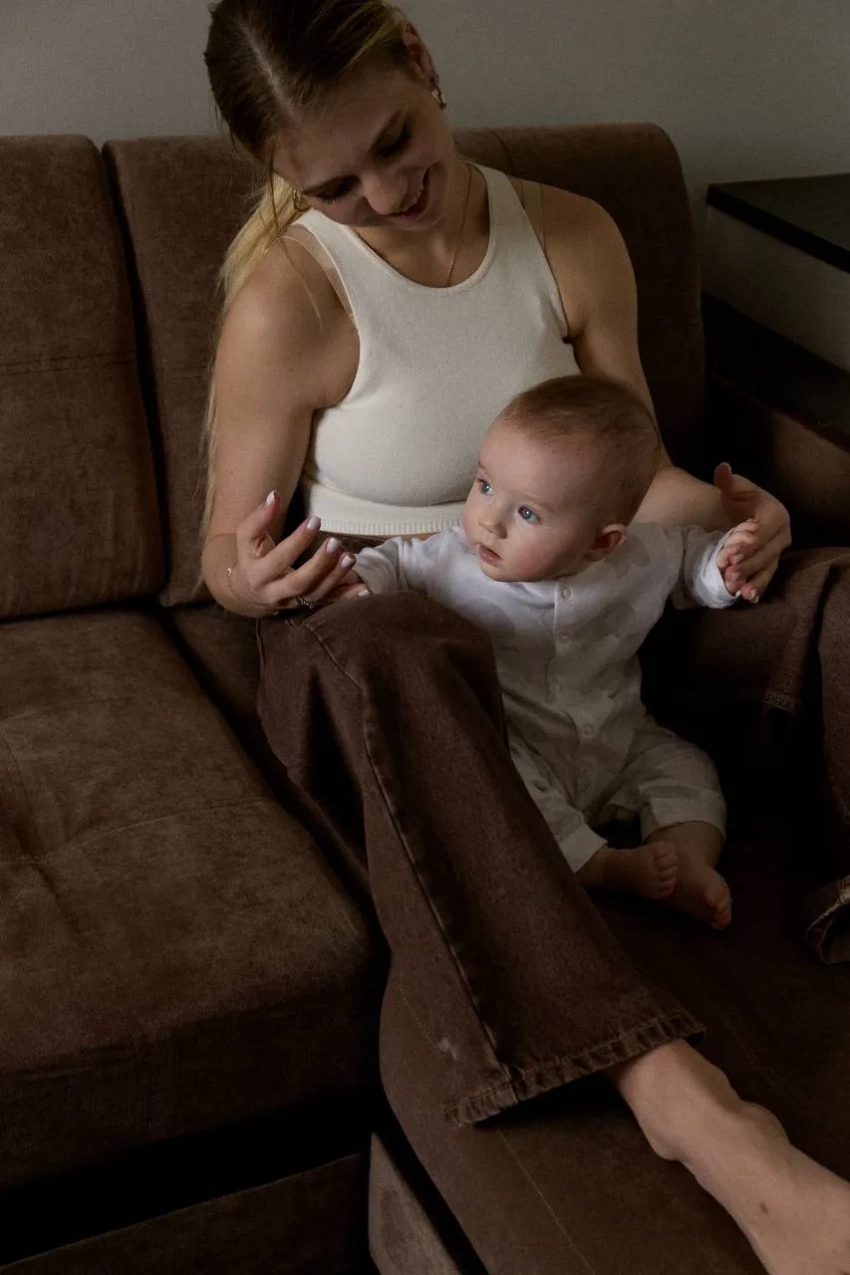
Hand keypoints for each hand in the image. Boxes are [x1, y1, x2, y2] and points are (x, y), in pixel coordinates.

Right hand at [227, 491, 366, 613]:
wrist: (247, 594)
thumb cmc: (250, 558)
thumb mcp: (246, 540)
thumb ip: (258, 518)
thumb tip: (274, 494)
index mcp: (257, 575)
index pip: (279, 558)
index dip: (297, 541)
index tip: (316, 519)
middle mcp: (275, 593)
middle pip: (299, 582)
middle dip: (319, 564)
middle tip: (336, 541)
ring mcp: (293, 603)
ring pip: (316, 594)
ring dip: (336, 577)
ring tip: (351, 557)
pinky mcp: (307, 607)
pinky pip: (329, 604)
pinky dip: (347, 598)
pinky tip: (365, 590)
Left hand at [712, 463, 791, 602]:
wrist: (748, 512)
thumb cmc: (741, 499)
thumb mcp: (734, 488)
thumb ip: (728, 481)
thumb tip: (722, 468)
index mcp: (776, 514)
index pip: (763, 531)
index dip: (747, 543)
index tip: (729, 552)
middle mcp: (782, 535)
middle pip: (765, 553)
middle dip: (746, 564)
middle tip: (727, 572)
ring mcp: (777, 552)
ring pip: (767, 568)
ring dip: (752, 579)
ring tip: (738, 590)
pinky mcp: (770, 564)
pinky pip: (765, 577)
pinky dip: (757, 587)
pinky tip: (746, 596)